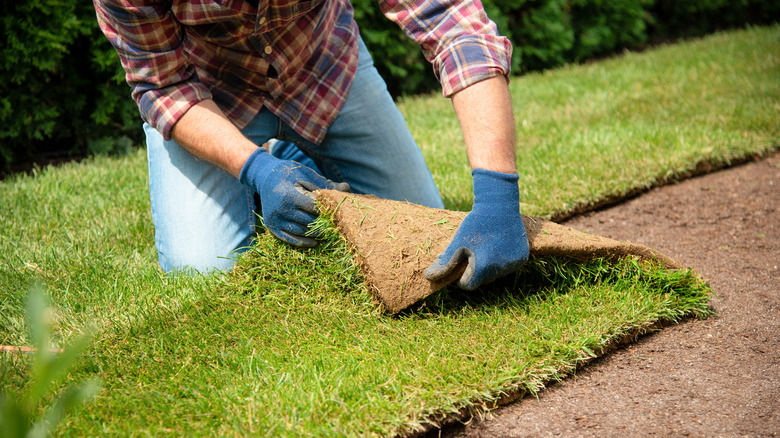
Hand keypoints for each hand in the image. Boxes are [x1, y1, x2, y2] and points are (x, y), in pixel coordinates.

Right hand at [239, 148, 349, 246]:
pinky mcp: (272, 226)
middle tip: (337, 225)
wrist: (263, 176)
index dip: (327, 210)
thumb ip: (325, 184)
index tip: (337, 212)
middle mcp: (281, 210)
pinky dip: (303, 242)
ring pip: (301, 232)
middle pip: (309, 222)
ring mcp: (276, 220)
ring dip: (316, 234)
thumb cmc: (289, 174)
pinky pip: (290, 239)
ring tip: (329, 233)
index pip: (314, 208)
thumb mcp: (306, 174)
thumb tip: (347, 188)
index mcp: (290, 195)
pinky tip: (315, 242)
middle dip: (324, 223)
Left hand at [425, 168, 528, 289]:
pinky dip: (501, 261)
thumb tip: (430, 278)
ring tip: (484, 248)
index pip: (468, 285)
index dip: (461, 278)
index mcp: (483, 267)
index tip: (459, 265)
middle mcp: (500, 269)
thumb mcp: (457, 243)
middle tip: (470, 254)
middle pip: (482, 280)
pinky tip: (497, 246)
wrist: (499, 205)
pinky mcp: (522, 258)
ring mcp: (513, 264)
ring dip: (488, 267)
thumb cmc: (475, 224)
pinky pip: (508, 266)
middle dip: (474, 271)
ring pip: (496, 274)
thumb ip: (446, 263)